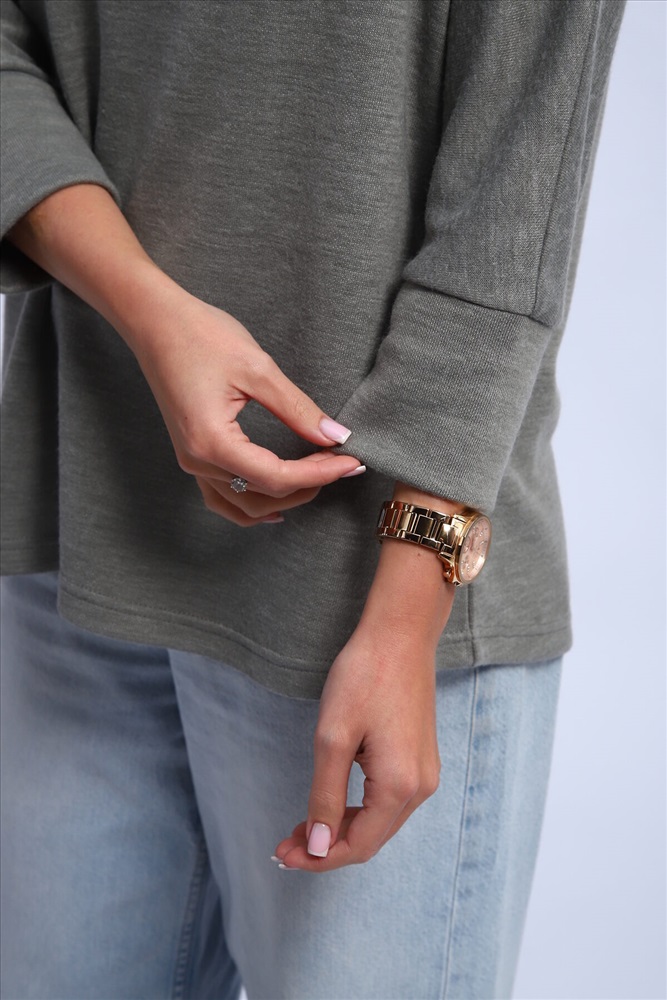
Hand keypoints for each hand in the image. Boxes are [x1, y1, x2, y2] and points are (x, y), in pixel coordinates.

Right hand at [6, 184, 364, 525]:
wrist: (154, 320)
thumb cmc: (200, 335)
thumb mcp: (257, 368)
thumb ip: (298, 409)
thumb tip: (335, 436)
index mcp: (212, 442)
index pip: (278, 477)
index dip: (321, 473)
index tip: (353, 462)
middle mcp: (197, 461)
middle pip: (263, 495)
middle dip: (309, 485)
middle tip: (343, 463)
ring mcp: (191, 461)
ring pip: (243, 504)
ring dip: (284, 498)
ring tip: (318, 477)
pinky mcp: (191, 453)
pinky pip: (222, 497)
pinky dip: (252, 505)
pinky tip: (277, 503)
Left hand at [273, 619, 443, 870]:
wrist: (401, 633)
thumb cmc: (365, 676)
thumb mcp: (333, 736)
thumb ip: (325, 796)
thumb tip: (318, 846)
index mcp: (400, 786)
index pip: (358, 846)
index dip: (318, 857)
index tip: (283, 854)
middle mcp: (420, 787)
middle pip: (370, 839)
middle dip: (326, 846)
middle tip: (285, 843)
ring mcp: (424, 772)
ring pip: (380, 822)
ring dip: (341, 829)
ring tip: (302, 826)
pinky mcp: (419, 758)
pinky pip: (389, 800)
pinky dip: (358, 809)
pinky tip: (331, 803)